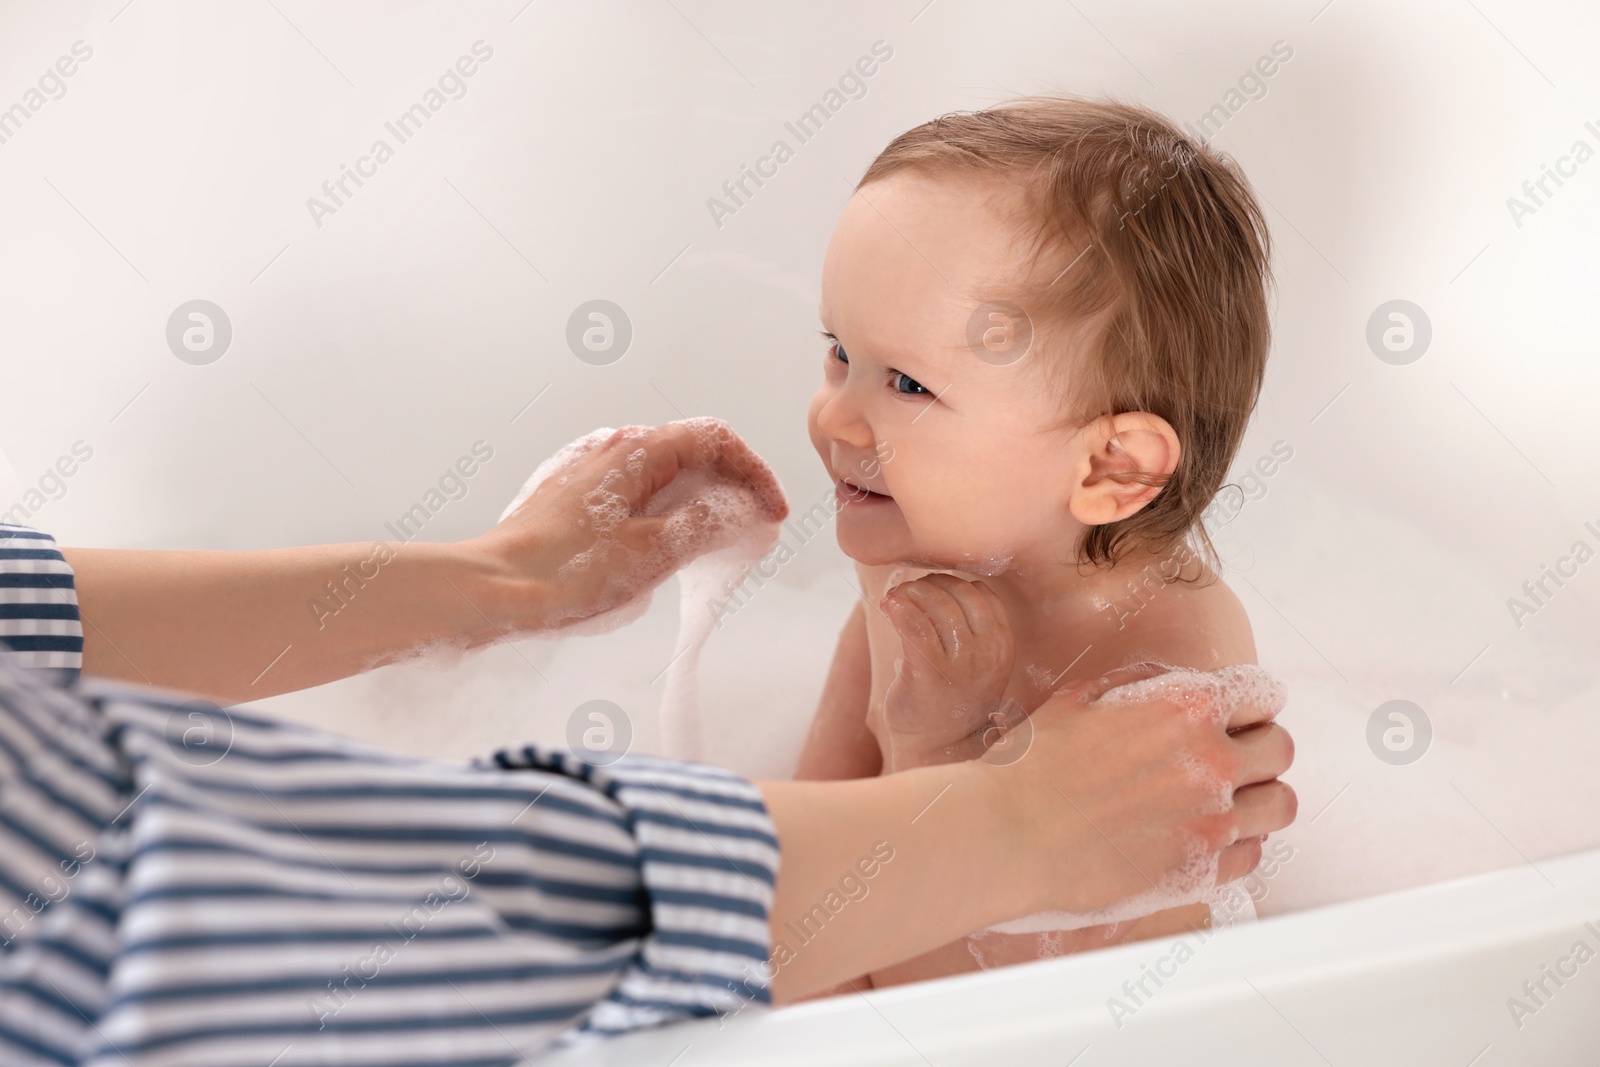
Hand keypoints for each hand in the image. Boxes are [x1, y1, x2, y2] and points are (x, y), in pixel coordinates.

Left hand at [471, 420, 786, 632]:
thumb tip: (743, 509)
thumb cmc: (564, 574)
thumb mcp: (653, 553)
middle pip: (691, 452)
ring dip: (697, 503)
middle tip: (750, 534)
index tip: (771, 515)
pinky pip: (634, 492)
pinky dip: (664, 512)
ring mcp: (588, 469)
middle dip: (730, 489)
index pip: (716, 439)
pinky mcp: (571, 495)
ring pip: (662, 474)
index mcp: (636, 450)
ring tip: (712, 547)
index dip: (754, 474)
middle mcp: (612, 447)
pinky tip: (661, 551)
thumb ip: (707, 523)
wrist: (489, 589)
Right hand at [756, 661, 1295, 999]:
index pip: (1262, 694)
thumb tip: (1169, 681)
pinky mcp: (1201, 872)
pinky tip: (1205, 839)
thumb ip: (1139, 684)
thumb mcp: (1080, 698)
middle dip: (1258, 750)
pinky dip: (1238, 845)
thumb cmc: (1030, 765)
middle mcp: (1210, 761)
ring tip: (1227, 803)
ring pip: (1280, 805)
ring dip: (1258, 799)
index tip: (1241, 716)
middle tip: (1230, 761)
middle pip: (1280, 749)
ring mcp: (1211, 821)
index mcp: (1185, 707)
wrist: (1002, 834)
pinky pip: (1254, 855)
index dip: (1251, 704)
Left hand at [871, 574, 1014, 769]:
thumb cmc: (952, 701)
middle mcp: (986, 652)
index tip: (932, 588)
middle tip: (908, 591)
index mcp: (1002, 645)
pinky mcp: (929, 673)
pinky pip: (914, 625)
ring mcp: (960, 664)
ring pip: (936, 605)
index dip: (954, 583)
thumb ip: (970, 629)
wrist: (940, 747)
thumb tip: (935, 584)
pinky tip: (887, 606)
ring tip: (896, 599)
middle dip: (930, 584)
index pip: (982, 594)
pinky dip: (898, 608)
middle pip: (959, 594)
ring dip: (911, 593)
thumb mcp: (978, 663)